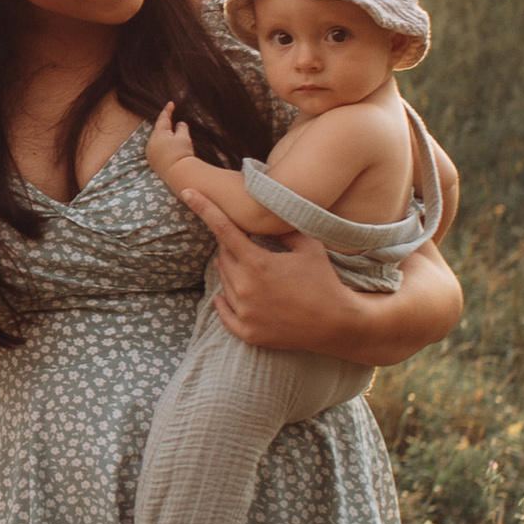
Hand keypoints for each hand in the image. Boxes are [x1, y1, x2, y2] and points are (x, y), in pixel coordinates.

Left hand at [144, 100, 198, 190]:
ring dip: (163, 136)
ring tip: (172, 134)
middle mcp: (151, 143)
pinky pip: (157, 150)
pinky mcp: (153, 163)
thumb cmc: (182, 153)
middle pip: (158, 130)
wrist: (179, 174)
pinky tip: (168, 147)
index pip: (163, 118)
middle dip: (165, 124)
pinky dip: (162, 146)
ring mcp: (150, 154)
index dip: (167, 110)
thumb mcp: (184, 138)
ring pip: (157, 140)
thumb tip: (180, 124)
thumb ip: (181, 128)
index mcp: (158, 134)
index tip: (171, 103)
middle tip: (171, 116)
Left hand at [184, 194, 351, 352]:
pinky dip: (225, 301)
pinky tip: (233, 295)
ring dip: (233, 272)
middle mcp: (245, 287)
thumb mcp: (308, 246)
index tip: (186, 192)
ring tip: (259, 274)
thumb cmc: (323, 281)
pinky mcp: (246, 331)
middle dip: (233, 248)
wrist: (336, 324)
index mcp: (258, 263)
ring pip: (223, 282)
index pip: (223, 229)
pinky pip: (223, 311)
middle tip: (254, 250)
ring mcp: (243, 312)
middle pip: (222, 257)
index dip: (204, 208)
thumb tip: (263, 217)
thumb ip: (281, 229)